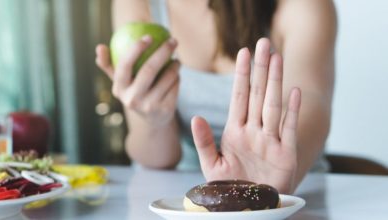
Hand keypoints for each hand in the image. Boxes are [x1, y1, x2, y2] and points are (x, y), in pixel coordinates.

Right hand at [95, 36, 179, 126]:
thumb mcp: (121, 82)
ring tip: (176, 59)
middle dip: (163, 52)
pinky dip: (177, 77)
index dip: (135, 49)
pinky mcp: (164, 110)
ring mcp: (149, 106)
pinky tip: (177, 74)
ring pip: (167, 77)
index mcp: (119, 89)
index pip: (124, 66)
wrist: (153, 119)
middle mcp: (132, 99)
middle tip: (172, 41)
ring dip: (175, 65)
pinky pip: (175, 86)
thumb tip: (99, 47)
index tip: (147, 36)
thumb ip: (109, 65)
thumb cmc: (135, 92)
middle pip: (149, 70)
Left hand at [191, 38, 300, 193]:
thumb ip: (204, 141)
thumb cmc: (231, 187)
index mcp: (235, 132)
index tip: (243, 53)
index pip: (239, 97)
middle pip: (257, 94)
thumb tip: (195, 117)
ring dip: (275, 82)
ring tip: (277, 58)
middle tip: (263, 43)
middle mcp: (254, 131)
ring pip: (273, 105)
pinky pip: (289, 129)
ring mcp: (271, 141)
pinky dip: (292, 111)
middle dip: (260, 69)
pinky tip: (295, 92)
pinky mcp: (285, 154)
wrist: (249, 208)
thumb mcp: (212, 164)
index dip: (241, 75)